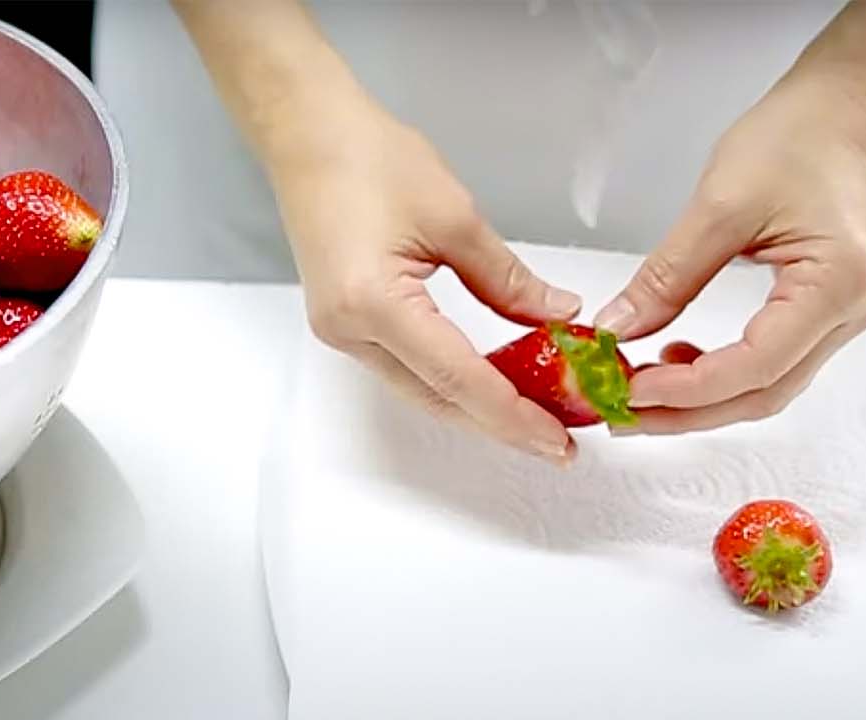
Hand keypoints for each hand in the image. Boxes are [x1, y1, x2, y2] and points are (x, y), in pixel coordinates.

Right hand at [271, 100, 582, 460]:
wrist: (308, 134)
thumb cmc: (368, 159)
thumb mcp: (456, 218)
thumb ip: (507, 280)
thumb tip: (557, 317)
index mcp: (373, 304)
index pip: (457, 377)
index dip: (510, 414)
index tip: (556, 438)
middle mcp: (348, 330)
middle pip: (435, 397)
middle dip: (498, 422)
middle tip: (557, 437)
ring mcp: (340, 330)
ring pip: (419, 389)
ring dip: (475, 403)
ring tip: (533, 413)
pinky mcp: (343, 321)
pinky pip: (405, 366)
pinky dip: (450, 378)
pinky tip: (489, 379)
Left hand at [595, 78, 865, 433]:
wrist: (834, 114)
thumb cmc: (794, 142)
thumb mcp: (717, 207)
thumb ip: (666, 278)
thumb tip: (617, 330)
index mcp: (834, 285)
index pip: (756, 366)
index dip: (689, 390)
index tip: (630, 391)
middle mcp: (847, 312)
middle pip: (761, 393)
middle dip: (687, 412)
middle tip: (621, 413)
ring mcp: (837, 317)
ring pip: (764, 388)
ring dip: (699, 401)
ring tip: (637, 392)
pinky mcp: (816, 313)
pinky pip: (767, 364)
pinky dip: (717, 376)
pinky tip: (674, 362)